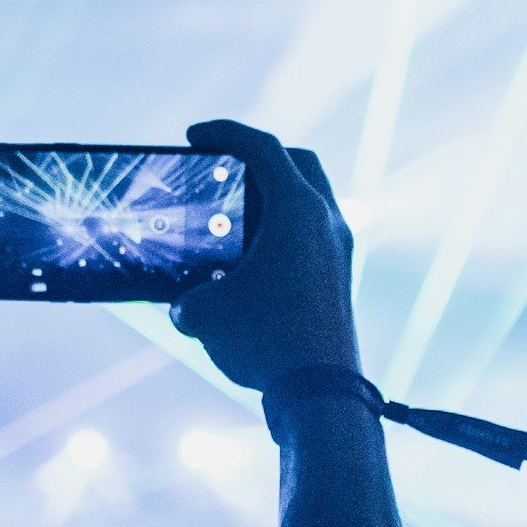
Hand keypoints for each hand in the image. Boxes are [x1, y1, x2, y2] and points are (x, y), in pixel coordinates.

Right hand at [171, 119, 357, 393]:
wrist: (321, 395)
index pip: (262, 146)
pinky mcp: (341, 278)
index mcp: (298, 208)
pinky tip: (251, 261)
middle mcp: (327, 220)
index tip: (194, 135)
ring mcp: (340, 250)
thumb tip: (185, 302)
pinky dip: (283, 232)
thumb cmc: (264, 342)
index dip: (224, 131)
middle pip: (297, 163)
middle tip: (222, 167)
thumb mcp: (203, 314)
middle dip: (259, 157)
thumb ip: (185, 297)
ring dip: (274, 198)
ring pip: (310, 201)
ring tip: (232, 217)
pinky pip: (312, 235)